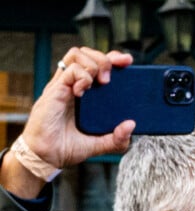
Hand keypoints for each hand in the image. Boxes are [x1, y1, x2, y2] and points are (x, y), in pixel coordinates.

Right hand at [2, 47, 135, 196]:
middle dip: (105, 58)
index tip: (127, 62)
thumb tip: (132, 125)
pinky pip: (70, 70)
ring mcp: (63, 86)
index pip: (97, 64)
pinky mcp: (55, 90)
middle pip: (87, 53)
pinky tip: (83, 92)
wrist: (46, 157)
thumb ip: (116, 139)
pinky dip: (82, 76)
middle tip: (111, 79)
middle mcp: (73, 85)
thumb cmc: (66, 148)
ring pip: (76, 54)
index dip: (112, 58)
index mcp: (84, 94)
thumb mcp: (98, 145)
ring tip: (101, 83)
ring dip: (93, 64)